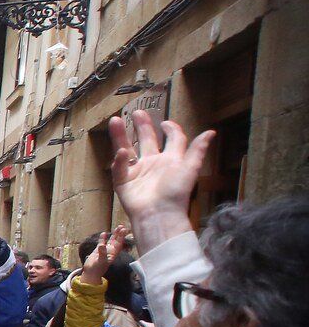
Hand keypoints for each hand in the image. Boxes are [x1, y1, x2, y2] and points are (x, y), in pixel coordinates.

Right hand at [79, 225, 128, 284]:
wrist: (90, 273)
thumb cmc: (97, 269)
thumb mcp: (100, 261)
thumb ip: (102, 253)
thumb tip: (102, 245)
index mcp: (113, 254)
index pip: (119, 244)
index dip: (121, 237)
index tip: (124, 231)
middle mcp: (110, 251)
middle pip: (117, 241)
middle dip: (120, 234)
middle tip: (122, 226)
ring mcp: (104, 250)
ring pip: (111, 241)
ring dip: (114, 235)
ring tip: (118, 227)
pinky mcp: (98, 250)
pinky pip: (102, 242)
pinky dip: (103, 238)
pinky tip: (104, 233)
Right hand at [109, 110, 212, 248]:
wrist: (159, 214)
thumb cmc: (176, 193)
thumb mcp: (190, 168)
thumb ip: (198, 150)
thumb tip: (211, 132)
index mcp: (170, 160)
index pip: (171, 140)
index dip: (170, 129)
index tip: (166, 122)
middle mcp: (153, 164)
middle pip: (146, 140)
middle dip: (142, 126)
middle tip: (136, 112)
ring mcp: (137, 173)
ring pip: (127, 149)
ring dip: (120, 136)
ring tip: (114, 121)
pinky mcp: (123, 183)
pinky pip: (119, 168)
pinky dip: (118, 161)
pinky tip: (120, 152)